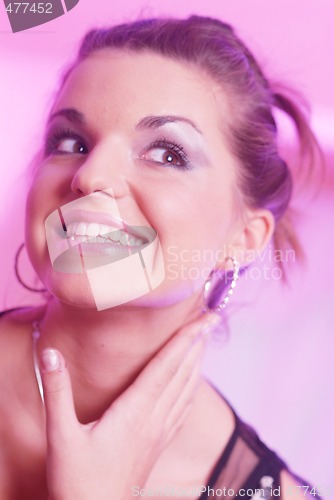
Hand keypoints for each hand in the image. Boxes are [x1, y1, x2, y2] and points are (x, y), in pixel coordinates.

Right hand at [40, 313, 219, 499]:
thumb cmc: (78, 481)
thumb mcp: (61, 435)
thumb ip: (57, 392)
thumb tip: (50, 353)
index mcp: (134, 411)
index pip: (166, 366)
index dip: (185, 339)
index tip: (203, 319)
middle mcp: (153, 419)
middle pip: (182, 374)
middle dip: (198, 343)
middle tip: (211, 320)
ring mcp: (159, 433)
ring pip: (186, 391)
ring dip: (198, 364)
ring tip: (205, 343)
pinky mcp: (158, 445)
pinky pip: (183, 411)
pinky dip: (192, 391)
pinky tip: (194, 388)